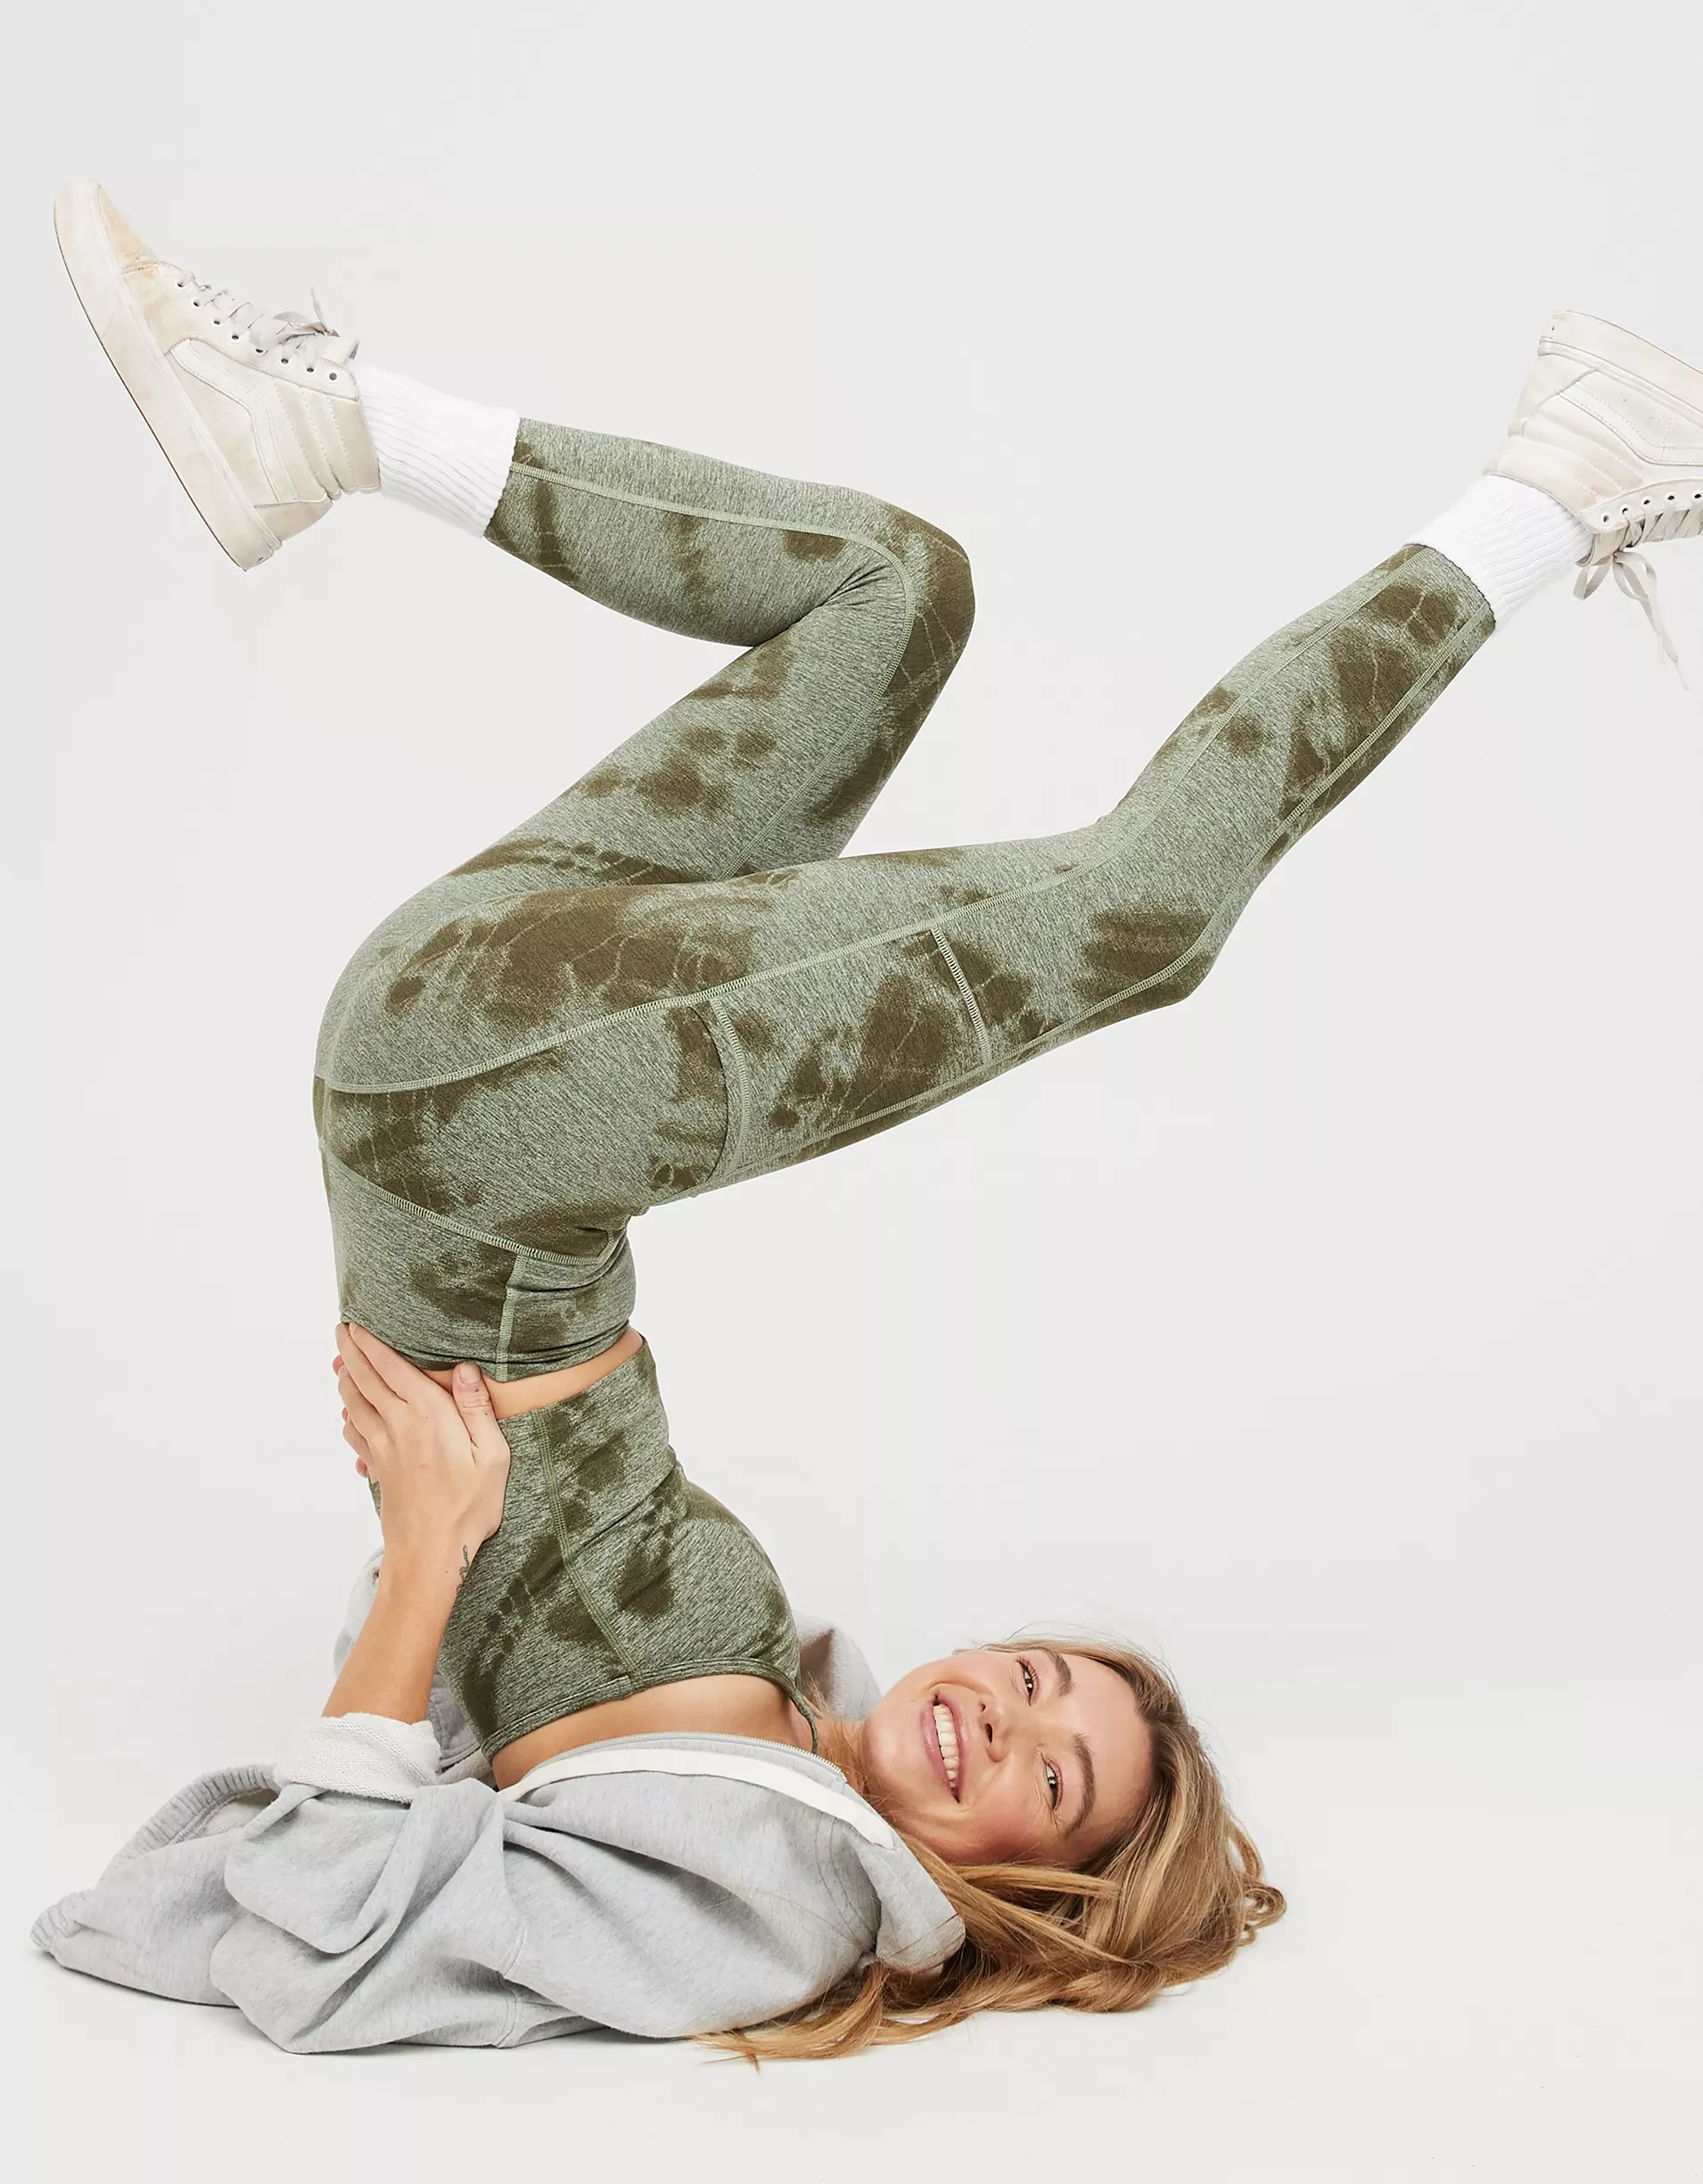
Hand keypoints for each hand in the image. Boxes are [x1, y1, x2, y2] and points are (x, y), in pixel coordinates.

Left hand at [334, 1323, 510, 1587]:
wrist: (431, 1554)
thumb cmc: (468, 1507)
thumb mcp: (491, 1456)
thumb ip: (477, 1410)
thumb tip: (464, 1369)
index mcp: (427, 1415)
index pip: (390, 1369)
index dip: (370, 1344)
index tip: (355, 1325)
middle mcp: (398, 1427)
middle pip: (365, 1381)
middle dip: (351, 1353)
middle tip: (340, 1332)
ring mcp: (383, 1450)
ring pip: (355, 1405)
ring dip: (346, 1381)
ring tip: (340, 1365)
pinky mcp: (379, 1470)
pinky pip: (356, 1436)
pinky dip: (348, 1419)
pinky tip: (348, 1416)